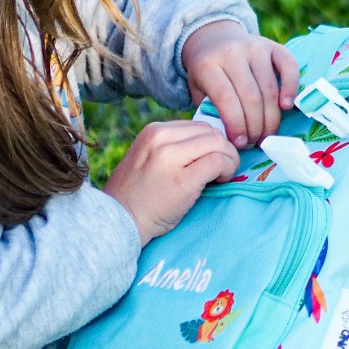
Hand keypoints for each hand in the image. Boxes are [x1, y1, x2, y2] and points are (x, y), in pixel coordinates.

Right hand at [104, 121, 240, 244]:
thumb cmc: (138, 196)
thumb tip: (213, 143)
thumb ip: (174, 147)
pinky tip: (220, 181)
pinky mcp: (182, 179)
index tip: (211, 161)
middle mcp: (161, 138)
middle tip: (222, 170)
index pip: (198, 126)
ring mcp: (170, 157)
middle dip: (224, 150)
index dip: (212, 143)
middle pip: (211, 132)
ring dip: (229, 159)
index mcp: (153, 131)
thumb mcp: (149, 158)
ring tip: (221, 176)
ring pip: (218, 143)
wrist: (119, 222)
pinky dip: (227, 170)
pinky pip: (218, 162)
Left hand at [181, 20, 299, 148]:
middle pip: (250, 97)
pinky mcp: (273, 46)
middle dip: (255, 126)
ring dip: (271, 118)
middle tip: (255, 143)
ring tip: (267, 135)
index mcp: (208, 65)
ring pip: (269, 89)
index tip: (240, 143)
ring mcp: (255, 47)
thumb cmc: (207, 72)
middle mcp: (232, 53)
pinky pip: (289, 66)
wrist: (214, 38)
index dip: (236, 124)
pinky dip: (291, 88)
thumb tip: (228, 137)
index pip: (225, 98)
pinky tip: (286, 107)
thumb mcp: (198, 89)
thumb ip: (209, 110)